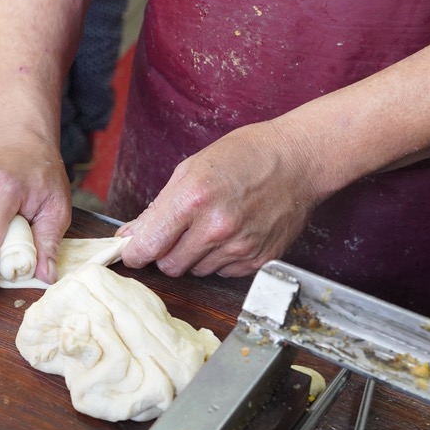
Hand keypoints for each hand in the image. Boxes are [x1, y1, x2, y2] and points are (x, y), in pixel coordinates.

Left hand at [116, 121, 324, 277]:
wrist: (298, 160)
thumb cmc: (244, 156)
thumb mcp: (190, 169)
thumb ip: (158, 208)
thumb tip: (130, 236)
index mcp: (193, 199)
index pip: (148, 246)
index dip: (134, 253)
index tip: (132, 252)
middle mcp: (216, 227)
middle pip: (169, 266)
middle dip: (165, 253)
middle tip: (176, 234)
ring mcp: (240, 247)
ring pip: (195, 271)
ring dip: (194, 256)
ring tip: (211, 227)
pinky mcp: (258, 260)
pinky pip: (223, 273)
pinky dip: (220, 259)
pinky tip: (231, 234)